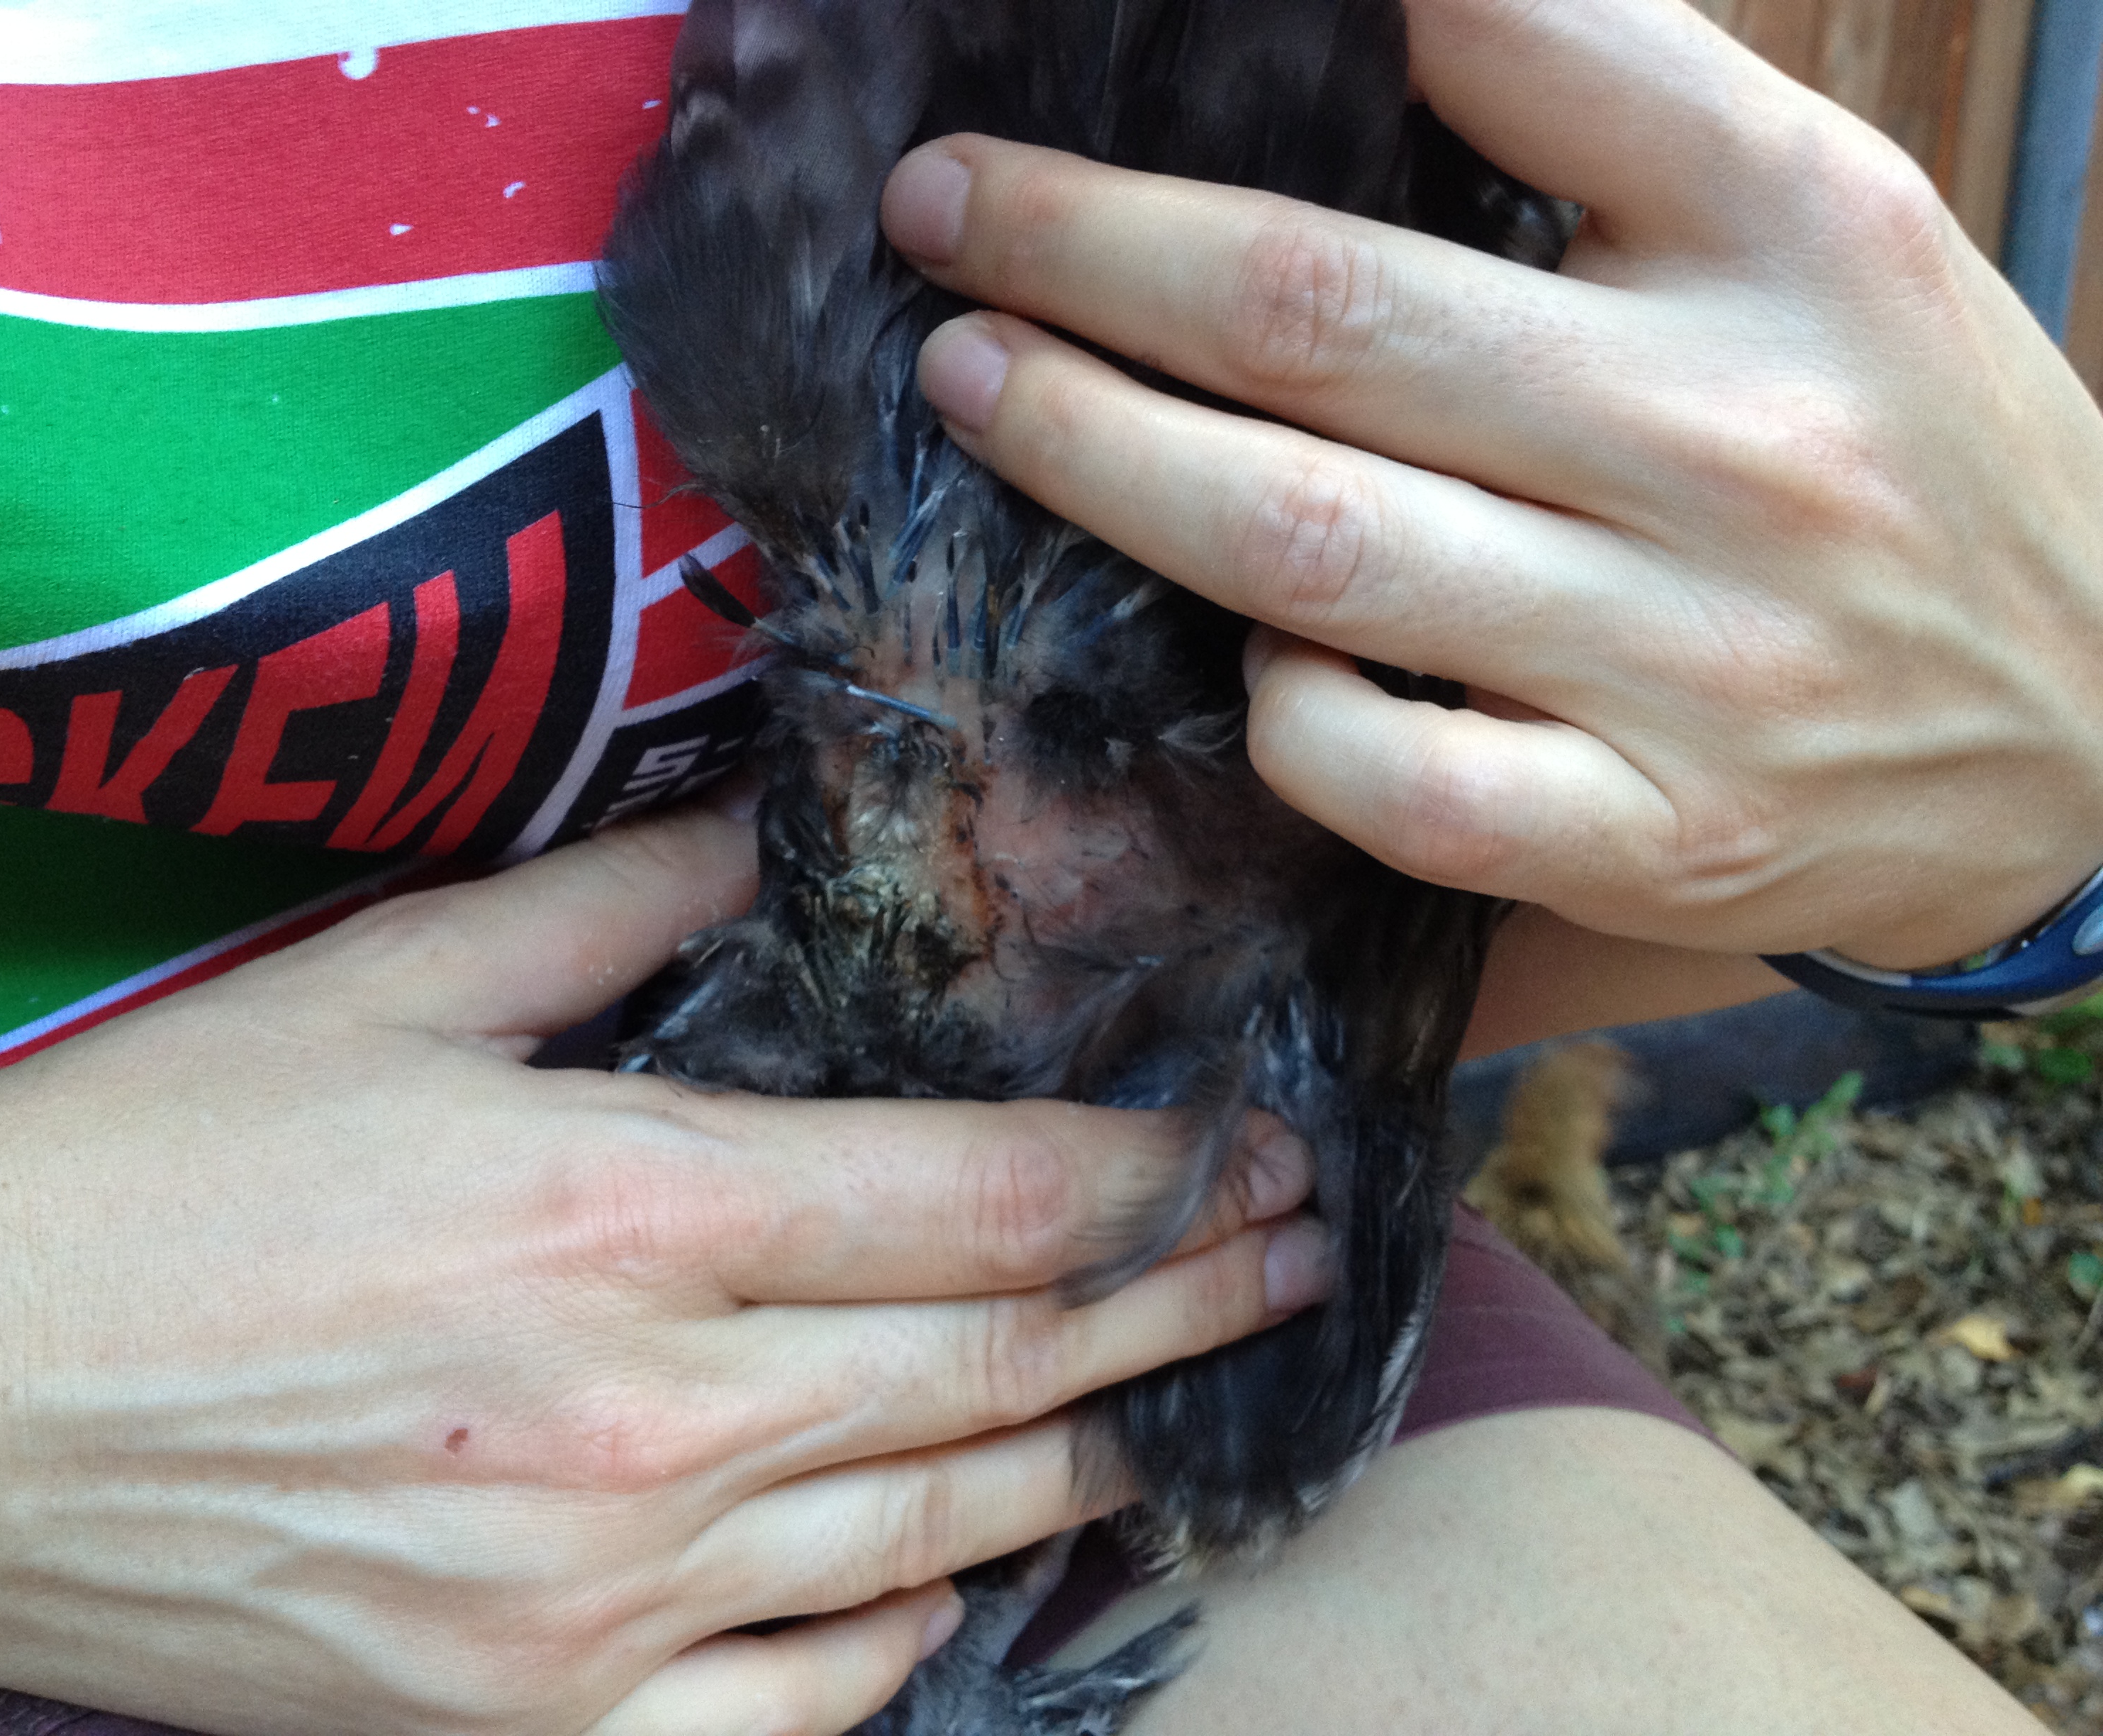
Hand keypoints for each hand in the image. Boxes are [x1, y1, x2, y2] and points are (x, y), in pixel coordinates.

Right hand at [0, 805, 1324, 1735]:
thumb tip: (774, 830)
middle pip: (999, 1363)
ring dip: (1089, 1453)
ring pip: (935, 1531)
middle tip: (1303, 1253)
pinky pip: (803, 1707)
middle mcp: (644, 1425)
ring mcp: (595, 1610)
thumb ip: (616, 904)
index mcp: (619, 1214)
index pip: (977, 1194)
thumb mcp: (380, 990)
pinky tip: (960, 1563)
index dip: (1151, 1171)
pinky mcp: (530, 1732)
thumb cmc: (149, 1175)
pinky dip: (908, 1631)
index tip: (1257, 1145)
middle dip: (1182, 1301)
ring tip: (1186, 1393)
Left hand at [878, 0, 2102, 973]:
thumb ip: (1614, 108)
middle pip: (1326, 315)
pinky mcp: (1655, 838)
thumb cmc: (1914, 455)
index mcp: (1799, 233)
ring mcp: (1696, 658)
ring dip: (1099, 455)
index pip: (1507, 47)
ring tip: (977, 381)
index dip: (1287, 25)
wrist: (2100, 732)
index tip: (1098, 36)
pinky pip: (1386, 778)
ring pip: (1313, 547)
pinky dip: (1275, 711)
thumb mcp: (1822, 231)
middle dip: (1089, 251)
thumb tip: (1369, 30)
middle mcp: (1743, 434)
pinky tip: (1239, 655)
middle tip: (943, 214)